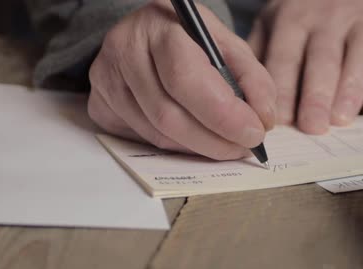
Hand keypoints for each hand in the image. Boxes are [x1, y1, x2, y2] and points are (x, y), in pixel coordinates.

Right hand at [88, 0, 275, 159]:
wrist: (143, 34)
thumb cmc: (187, 39)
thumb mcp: (224, 44)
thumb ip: (251, 77)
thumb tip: (263, 119)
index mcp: (160, 26)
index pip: (186, 78)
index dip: (222, 114)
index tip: (254, 133)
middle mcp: (124, 50)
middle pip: (168, 116)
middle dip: (214, 141)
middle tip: (242, 148)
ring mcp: (105, 80)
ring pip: (156, 134)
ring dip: (196, 147)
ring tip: (221, 141)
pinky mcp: (98, 105)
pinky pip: (141, 141)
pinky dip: (173, 146)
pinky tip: (189, 135)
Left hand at [248, 0, 362, 133]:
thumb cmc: (297, 21)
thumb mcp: (269, 28)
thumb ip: (258, 59)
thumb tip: (247, 102)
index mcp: (293, 20)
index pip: (286, 58)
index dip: (283, 90)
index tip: (281, 121)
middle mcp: (329, 17)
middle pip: (323, 58)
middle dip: (317, 95)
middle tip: (312, 127)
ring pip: (361, 55)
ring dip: (352, 90)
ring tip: (341, 120)